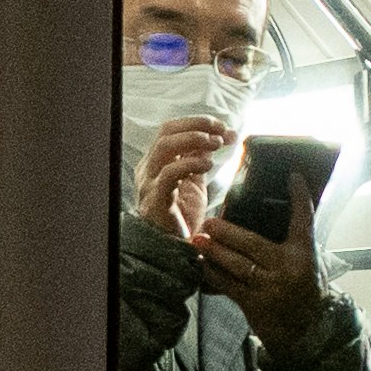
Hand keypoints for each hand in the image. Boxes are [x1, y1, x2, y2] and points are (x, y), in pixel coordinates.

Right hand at [133, 113, 234, 238]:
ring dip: (194, 140)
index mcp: (156, 163)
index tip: (222, 127)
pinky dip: (190, 164)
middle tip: (220, 132)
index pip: (171, 129)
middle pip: (166, 132)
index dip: (197, 122)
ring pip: (165, 147)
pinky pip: (168, 175)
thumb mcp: (194, 180)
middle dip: (197, 126)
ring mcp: (149, 184)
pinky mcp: (156, 200)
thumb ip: (200, 157)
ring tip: (215, 145)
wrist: (175, 248)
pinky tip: (207, 165)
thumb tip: (219, 134)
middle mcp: (148, 169)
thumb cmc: (182, 216)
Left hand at [191, 203, 338, 361]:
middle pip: (254, 244)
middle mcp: (288, 268)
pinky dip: (212, 274)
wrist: (306, 327)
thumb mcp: (307, 260)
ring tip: (198, 240)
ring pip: (237, 265)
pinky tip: (200, 264)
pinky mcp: (254, 304)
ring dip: (214, 252)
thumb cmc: (304, 287)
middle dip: (228, 232)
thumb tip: (272, 209)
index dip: (300, 197)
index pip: (304, 219)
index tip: (294, 176)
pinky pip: (228, 286)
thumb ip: (293, 240)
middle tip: (209, 221)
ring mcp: (270, 287)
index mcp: (304, 253)